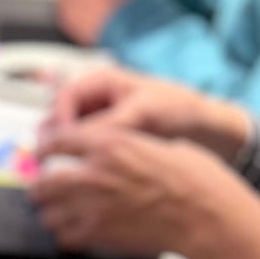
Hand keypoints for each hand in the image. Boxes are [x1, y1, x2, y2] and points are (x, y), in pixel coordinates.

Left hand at [32, 124, 235, 258]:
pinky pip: (64, 237)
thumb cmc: (194, 180)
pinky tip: (75, 233)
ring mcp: (93, 206)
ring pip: (48, 212)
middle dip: (41, 187)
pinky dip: (66, 236)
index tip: (42, 154)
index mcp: (110, 144)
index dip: (45, 148)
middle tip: (43, 190)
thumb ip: (128, 145)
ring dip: (51, 213)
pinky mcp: (99, 234)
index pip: (57, 140)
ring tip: (58, 214)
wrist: (206, 216)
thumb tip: (117, 148)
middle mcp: (94, 173)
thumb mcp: (159, 144)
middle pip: (44, 181)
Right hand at [39, 64, 252, 162]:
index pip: (63, 98)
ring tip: (67, 173)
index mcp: (101, 81)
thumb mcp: (142, 113)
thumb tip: (73, 141)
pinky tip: (84, 177)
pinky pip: (83, 152)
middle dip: (55, 140)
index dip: (59, 121)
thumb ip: (107, 125)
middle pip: (58, 118)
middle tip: (54, 163)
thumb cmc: (179, 110)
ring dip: (64, 154)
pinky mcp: (105, 143)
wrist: (206, 130)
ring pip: (67, 138)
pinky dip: (79, 163)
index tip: (62, 143)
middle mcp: (95, 100)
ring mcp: (98, 122)